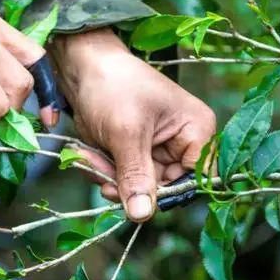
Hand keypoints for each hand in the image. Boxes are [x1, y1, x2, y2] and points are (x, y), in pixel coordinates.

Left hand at [52, 28, 215, 221]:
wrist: (82, 64)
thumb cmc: (113, 85)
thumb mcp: (125, 132)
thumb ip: (135, 175)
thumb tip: (142, 215)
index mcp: (198, 131)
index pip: (195, 180)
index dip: (166, 192)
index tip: (135, 194)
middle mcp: (183, 143)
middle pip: (164, 187)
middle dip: (129, 184)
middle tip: (102, 176)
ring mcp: (157, 149)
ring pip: (139, 186)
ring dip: (110, 177)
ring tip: (90, 157)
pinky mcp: (134, 152)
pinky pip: (122, 177)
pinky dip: (102, 170)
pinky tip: (88, 153)